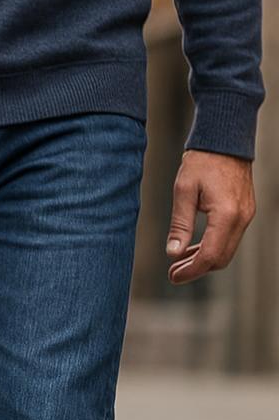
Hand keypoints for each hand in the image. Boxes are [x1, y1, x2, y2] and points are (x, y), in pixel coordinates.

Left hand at [166, 150, 255, 283]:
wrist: (225, 142)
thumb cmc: (202, 163)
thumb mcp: (183, 192)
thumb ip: (180, 225)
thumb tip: (173, 252)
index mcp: (226, 215)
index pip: (210, 255)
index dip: (191, 271)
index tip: (172, 277)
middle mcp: (241, 218)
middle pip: (221, 258)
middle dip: (197, 269)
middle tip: (173, 273)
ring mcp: (246, 215)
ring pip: (227, 250)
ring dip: (203, 259)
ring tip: (179, 261)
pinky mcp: (245, 212)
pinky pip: (230, 238)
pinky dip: (212, 247)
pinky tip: (192, 247)